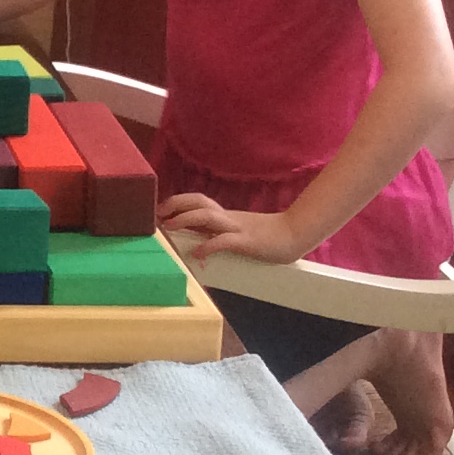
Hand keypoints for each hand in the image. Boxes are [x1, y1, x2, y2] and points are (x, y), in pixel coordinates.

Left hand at [156, 194, 306, 263]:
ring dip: (185, 219)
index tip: (160, 210)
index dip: (178, 202)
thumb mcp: (238, 231)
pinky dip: (208, 246)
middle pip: (199, 201)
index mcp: (226, 216)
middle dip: (176, 204)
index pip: (199, 201)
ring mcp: (237, 228)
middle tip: (158, 213)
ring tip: (169, 226)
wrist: (295, 234)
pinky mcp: (247, 242)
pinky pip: (224, 241)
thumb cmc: (267, 235)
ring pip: (208, 217)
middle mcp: (228, 218)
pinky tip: (197, 253)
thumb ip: (219, 231)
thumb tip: (197, 237)